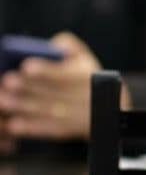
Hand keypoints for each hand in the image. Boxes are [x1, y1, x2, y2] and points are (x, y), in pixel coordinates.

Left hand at [0, 32, 121, 141]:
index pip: (64, 73)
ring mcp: (72, 116)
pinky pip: (45, 129)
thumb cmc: (86, 79)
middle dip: (28, 87)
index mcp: (84, 77)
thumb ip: (69, 47)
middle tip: (7, 81)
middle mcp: (79, 97)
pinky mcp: (64, 130)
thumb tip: (52, 44)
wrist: (106, 111)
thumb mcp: (85, 59)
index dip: (46, 70)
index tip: (27, 66)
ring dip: (22, 107)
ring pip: (45, 111)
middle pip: (50, 92)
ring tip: (3, 100)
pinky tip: (13, 124)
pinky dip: (29, 128)